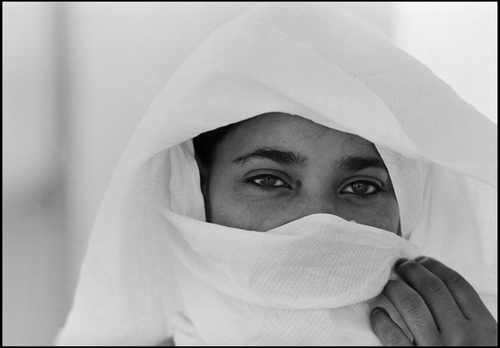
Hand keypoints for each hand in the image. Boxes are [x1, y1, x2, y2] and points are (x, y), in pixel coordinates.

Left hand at [370, 256, 497, 345]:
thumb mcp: (485, 342)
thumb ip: (469, 317)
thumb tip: (438, 284)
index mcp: (484, 328)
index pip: (456, 283)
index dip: (435, 266)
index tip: (422, 259)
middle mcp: (462, 336)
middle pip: (432, 288)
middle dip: (412, 270)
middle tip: (400, 265)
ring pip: (410, 304)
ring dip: (394, 288)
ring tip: (387, 284)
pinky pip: (392, 335)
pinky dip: (381, 320)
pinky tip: (377, 313)